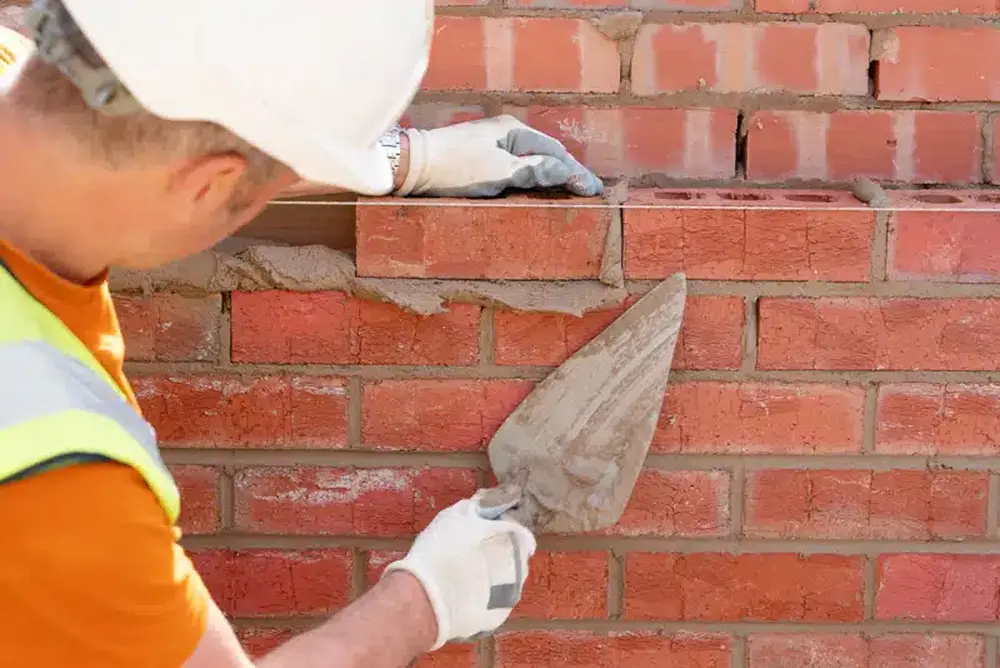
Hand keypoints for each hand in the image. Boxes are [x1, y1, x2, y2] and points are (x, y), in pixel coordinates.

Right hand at [382, 489, 535, 650]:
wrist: (424, 598)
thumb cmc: (443, 548)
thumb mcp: (460, 513)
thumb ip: (488, 502)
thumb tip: (509, 493)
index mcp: (517, 541)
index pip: (518, 530)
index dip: (498, 527)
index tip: (477, 530)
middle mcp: (521, 570)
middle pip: (512, 556)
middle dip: (495, 551)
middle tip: (466, 550)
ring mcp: (509, 598)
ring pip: (502, 581)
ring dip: (489, 575)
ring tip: (459, 574)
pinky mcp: (495, 620)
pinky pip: (491, 603)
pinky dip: (480, 597)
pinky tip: (459, 594)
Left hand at [395, 115, 603, 197]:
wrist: (411, 166)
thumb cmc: (455, 167)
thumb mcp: (500, 171)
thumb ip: (535, 171)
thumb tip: (568, 172)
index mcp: (514, 131)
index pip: (555, 152)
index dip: (576, 172)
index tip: (594, 190)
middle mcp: (505, 134)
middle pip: (545, 155)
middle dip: (567, 173)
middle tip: (588, 193)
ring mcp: (491, 146)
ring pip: (530, 163)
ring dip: (549, 178)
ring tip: (569, 194)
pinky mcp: (479, 160)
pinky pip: (514, 169)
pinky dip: (530, 179)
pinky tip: (535, 190)